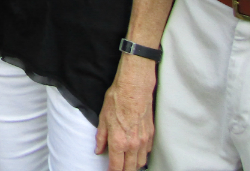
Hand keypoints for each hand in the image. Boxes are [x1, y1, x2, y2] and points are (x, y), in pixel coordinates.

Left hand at [95, 56, 155, 170]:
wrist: (134, 87)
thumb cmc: (117, 99)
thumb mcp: (102, 118)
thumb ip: (101, 138)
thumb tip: (99, 150)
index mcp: (119, 142)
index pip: (116, 167)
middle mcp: (133, 144)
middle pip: (130, 168)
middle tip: (117, 169)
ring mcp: (144, 140)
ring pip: (140, 162)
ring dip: (133, 165)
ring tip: (126, 164)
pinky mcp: (151, 134)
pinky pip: (147, 152)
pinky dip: (141, 155)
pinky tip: (136, 152)